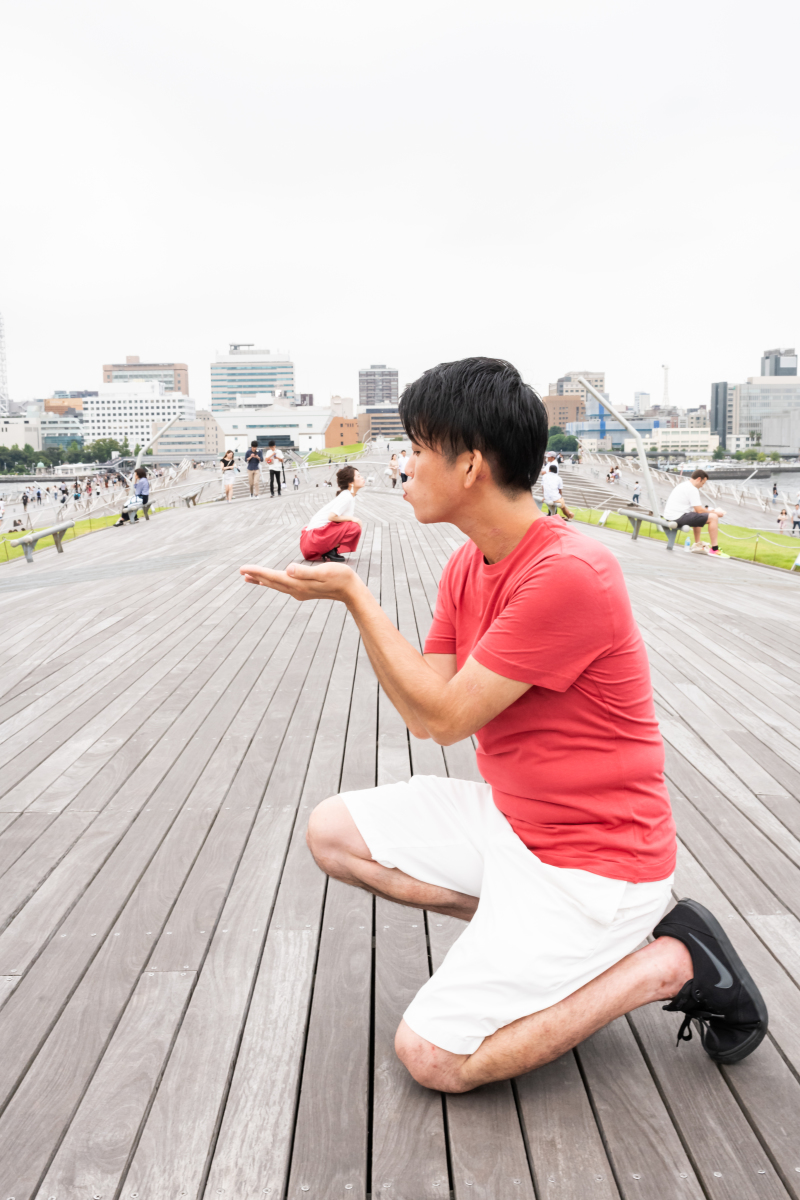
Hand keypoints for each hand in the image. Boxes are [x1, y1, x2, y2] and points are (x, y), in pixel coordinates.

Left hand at [239, 560, 361, 603]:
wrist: (351, 591)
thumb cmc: (341, 578)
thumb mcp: (324, 572)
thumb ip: (305, 571)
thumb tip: (288, 569)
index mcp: (298, 584)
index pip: (273, 577)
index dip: (257, 572)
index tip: (243, 568)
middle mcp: (296, 590)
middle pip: (271, 582)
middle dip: (255, 576)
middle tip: (241, 571)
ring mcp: (299, 591)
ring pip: (276, 585)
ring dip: (262, 580)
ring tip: (249, 577)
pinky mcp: (303, 590)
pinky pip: (283, 586)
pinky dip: (272, 582)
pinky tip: (269, 581)